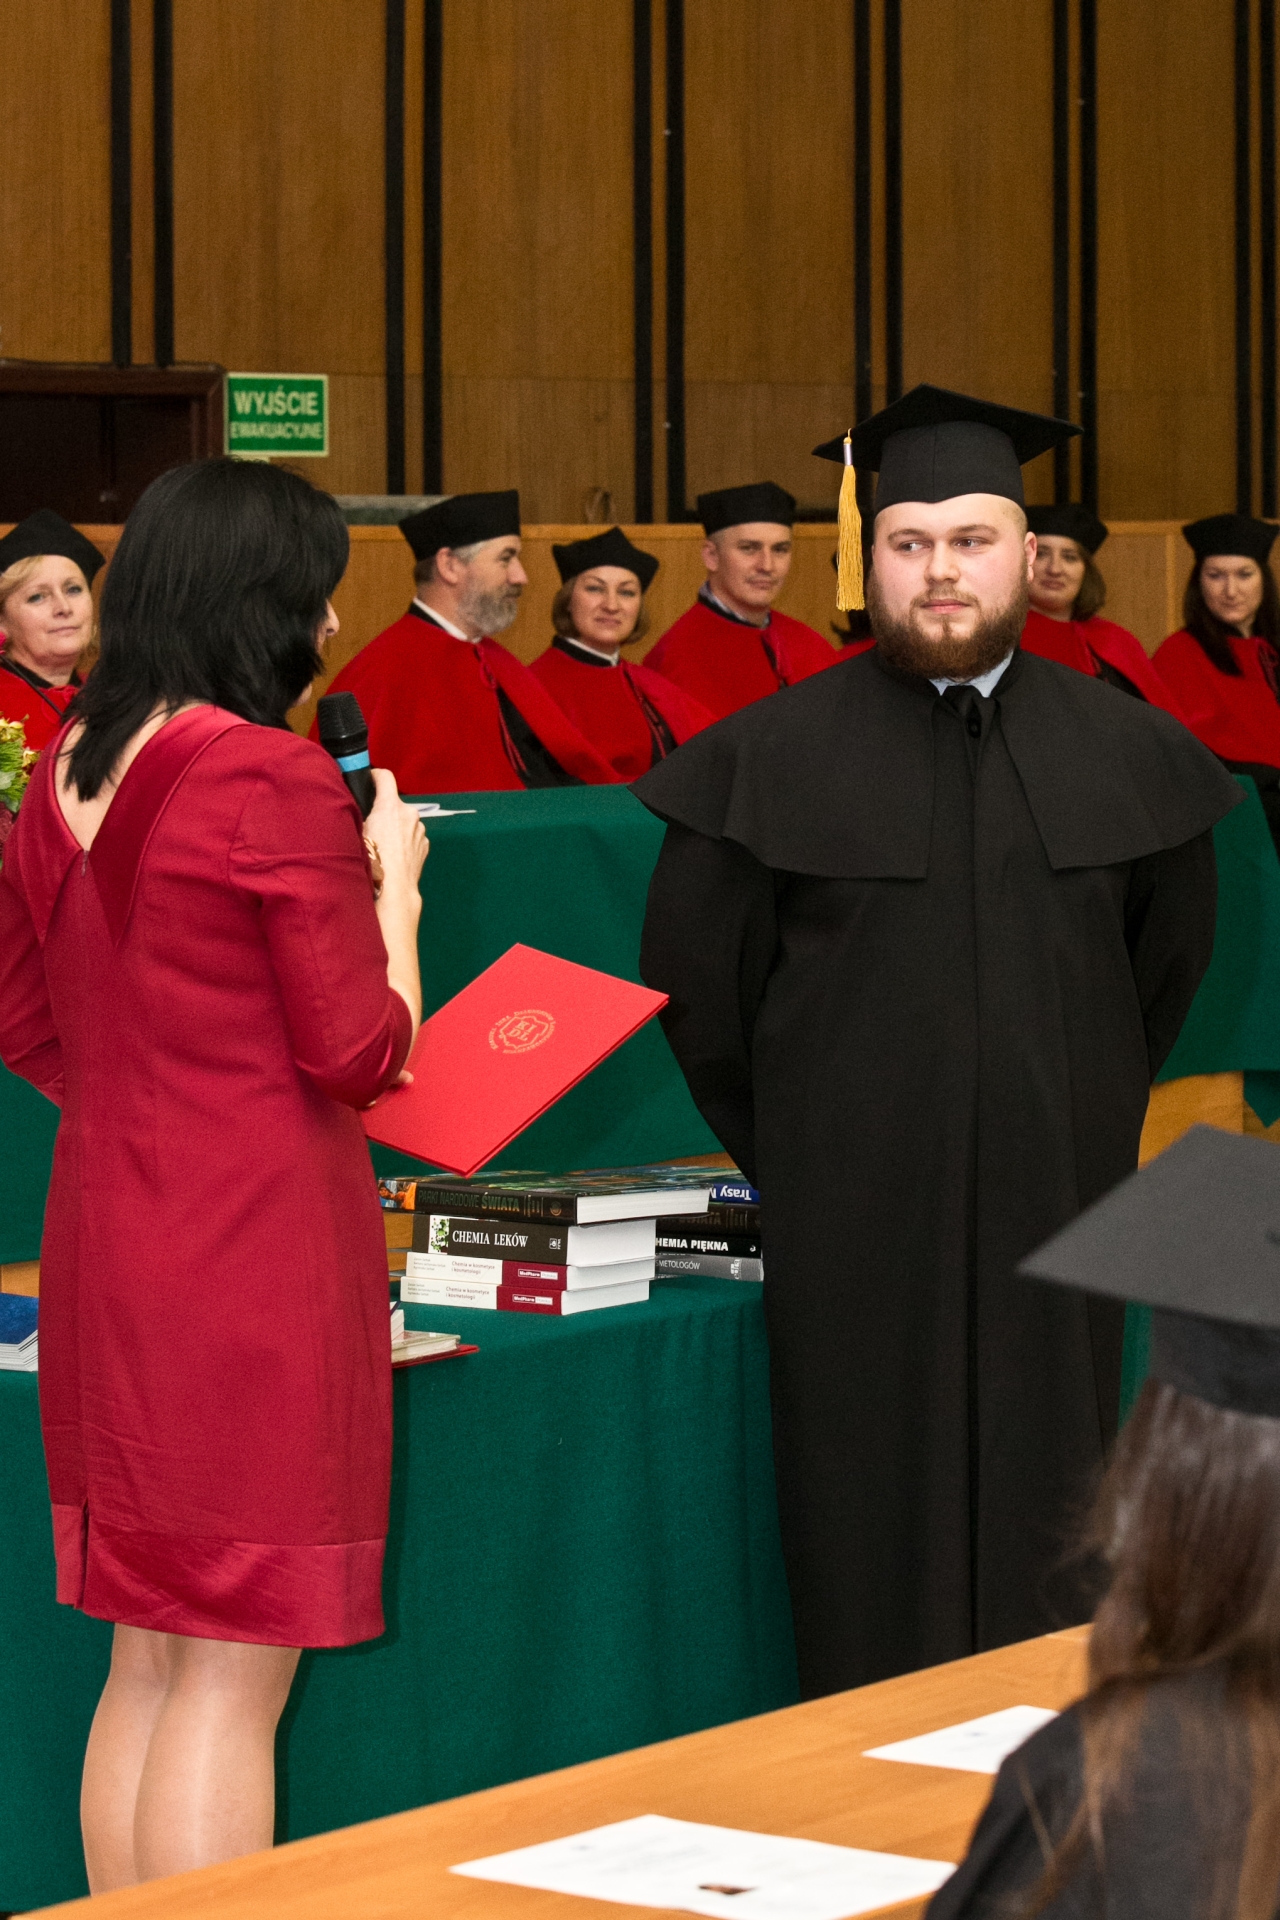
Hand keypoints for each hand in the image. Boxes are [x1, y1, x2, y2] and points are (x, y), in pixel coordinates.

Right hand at [365, 770, 428, 898]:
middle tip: (369, 825)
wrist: (394, 890)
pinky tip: (392, 854)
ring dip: (394, 827)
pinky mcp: (424, 844)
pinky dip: (403, 840)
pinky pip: (411, 835)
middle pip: (394, 803)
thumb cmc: (373, 863)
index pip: (385, 777)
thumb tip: (354, 809)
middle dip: (383, 810)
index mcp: (391, 807)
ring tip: (381, 845)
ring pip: (404, 820)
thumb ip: (358, 816)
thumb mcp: (356, 833)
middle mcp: (409, 814)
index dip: (375, 776)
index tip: (369, 780)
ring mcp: (420, 830)